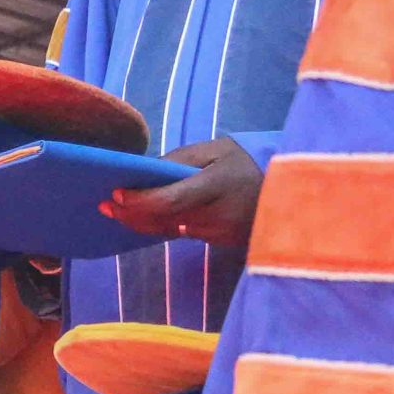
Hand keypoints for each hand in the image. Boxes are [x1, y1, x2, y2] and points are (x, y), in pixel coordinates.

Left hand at [101, 137, 262, 246]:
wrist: (288, 187)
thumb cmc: (247, 161)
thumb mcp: (216, 150)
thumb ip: (180, 161)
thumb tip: (146, 173)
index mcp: (215, 187)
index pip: (168, 202)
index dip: (138, 202)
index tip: (114, 195)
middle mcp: (216, 216)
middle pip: (162, 221)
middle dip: (130, 215)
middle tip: (104, 205)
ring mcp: (219, 234)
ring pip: (171, 230)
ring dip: (144, 221)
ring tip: (117, 208)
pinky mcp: (220, 243)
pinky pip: (184, 234)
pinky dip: (164, 225)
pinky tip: (146, 216)